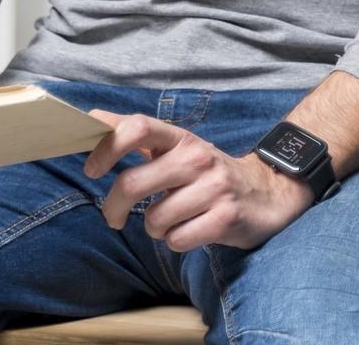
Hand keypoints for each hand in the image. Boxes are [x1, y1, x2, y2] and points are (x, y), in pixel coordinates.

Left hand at [85, 112, 310, 251]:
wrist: (267, 192)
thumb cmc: (205, 172)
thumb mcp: (175, 147)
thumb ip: (135, 134)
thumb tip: (92, 118)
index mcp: (179, 137)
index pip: (136, 127)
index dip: (106, 147)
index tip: (91, 170)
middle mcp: (196, 157)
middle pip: (133, 183)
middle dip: (112, 207)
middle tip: (112, 216)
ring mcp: (213, 187)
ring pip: (154, 218)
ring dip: (152, 228)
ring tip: (166, 221)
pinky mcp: (226, 218)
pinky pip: (177, 239)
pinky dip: (174, 241)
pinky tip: (187, 231)